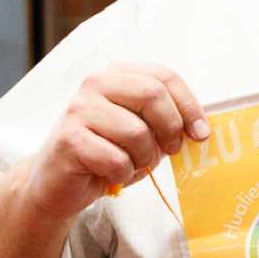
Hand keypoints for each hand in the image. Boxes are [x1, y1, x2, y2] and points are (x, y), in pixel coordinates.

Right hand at [18, 62, 207, 222]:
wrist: (58, 182)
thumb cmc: (106, 153)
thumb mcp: (141, 130)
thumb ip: (165, 120)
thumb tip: (199, 129)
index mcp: (117, 74)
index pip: (165, 77)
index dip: (190, 106)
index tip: (200, 133)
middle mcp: (95, 84)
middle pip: (152, 95)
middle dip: (170, 129)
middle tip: (170, 150)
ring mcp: (79, 109)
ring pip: (136, 132)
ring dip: (145, 158)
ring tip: (133, 165)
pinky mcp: (69, 139)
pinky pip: (116, 159)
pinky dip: (123, 174)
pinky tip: (111, 174)